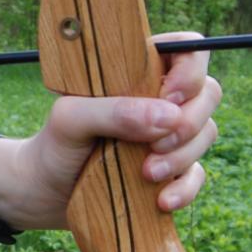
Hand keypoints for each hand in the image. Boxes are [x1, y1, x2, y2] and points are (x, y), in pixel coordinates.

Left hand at [3, 31, 220, 224]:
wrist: (43, 193)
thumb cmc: (54, 145)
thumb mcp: (71, 120)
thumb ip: (113, 111)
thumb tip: (169, 116)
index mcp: (138, 71)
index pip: (187, 50)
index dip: (190, 70)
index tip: (169, 97)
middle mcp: (160, 98)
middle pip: (208, 92)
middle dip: (190, 121)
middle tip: (154, 145)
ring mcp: (168, 135)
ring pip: (206, 133)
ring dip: (183, 156)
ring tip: (146, 174)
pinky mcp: (171, 171)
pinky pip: (198, 175)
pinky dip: (186, 188)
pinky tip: (162, 201)